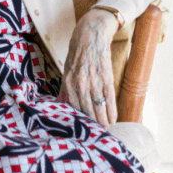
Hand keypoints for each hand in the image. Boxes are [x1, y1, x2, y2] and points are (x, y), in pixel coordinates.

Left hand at [58, 7, 117, 127]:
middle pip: (86, 111)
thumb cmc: (77, 53)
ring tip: (106, 133)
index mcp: (68, 82)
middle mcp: (80, 83)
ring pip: (98, 107)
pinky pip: (109, 98)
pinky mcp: (106, 77)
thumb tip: (59, 106)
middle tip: (96, 139)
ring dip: (103, 122)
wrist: (91, 33)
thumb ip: (66, 89)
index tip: (82, 134)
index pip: (73, 108)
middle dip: (91, 126)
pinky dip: (112, 111)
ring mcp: (93, 81)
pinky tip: (114, 120)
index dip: (78, 123)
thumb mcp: (67, 70)